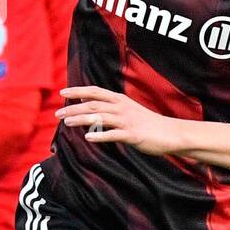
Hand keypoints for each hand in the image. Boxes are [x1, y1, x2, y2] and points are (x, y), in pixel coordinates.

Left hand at [58, 86, 184, 155]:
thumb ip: (109, 106)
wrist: (171, 133)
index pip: (95, 92)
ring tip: (67, 123)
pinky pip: (113, 135)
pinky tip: (88, 138)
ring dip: (81, 120)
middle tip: (58, 113)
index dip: (78, 90)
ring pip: (100, 118)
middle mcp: (122, 108)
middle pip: (93, 105)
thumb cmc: (148, 123)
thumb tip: (86, 102)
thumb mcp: (128, 109)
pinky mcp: (132, 135)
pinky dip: (100, 135)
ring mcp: (127, 121)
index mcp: (120, 100)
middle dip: (73, 108)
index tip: (62, 92)